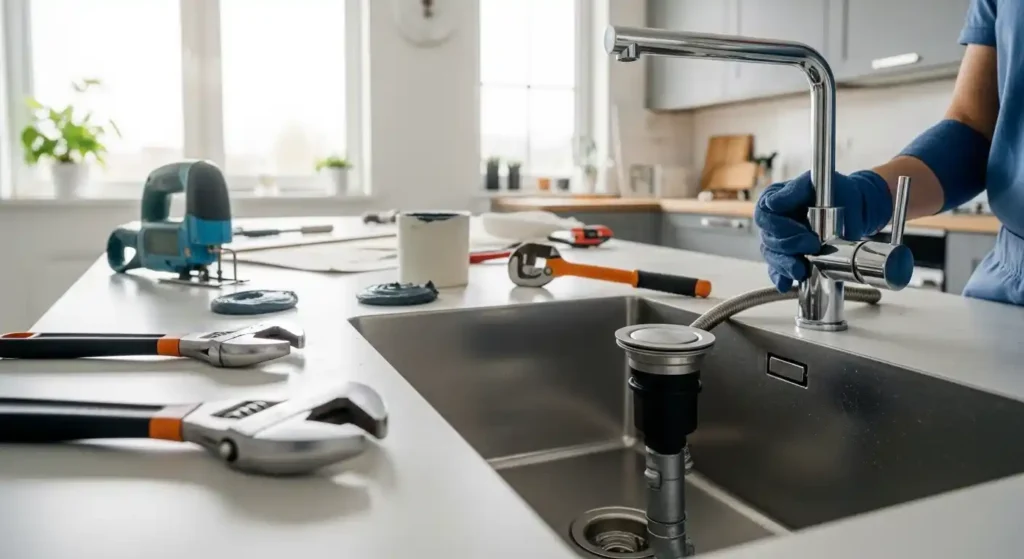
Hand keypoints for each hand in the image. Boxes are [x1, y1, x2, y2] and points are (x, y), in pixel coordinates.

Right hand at [754, 170, 892, 291]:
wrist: (855, 210)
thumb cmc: (837, 192)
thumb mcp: (818, 183)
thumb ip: (794, 190)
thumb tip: (773, 203)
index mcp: (774, 200)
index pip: (764, 216)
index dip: (779, 227)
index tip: (804, 231)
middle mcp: (773, 222)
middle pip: (768, 239)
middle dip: (789, 247)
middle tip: (813, 246)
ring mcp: (779, 241)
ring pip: (772, 256)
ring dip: (785, 265)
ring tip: (801, 270)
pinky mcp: (788, 257)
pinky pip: (777, 270)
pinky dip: (781, 277)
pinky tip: (787, 283)